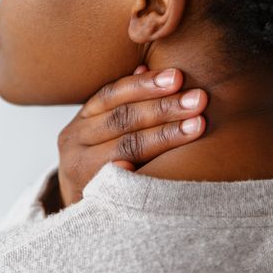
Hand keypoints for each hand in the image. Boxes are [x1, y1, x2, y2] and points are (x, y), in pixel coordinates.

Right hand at [57, 66, 207, 207]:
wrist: (80, 207)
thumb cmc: (99, 159)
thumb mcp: (103, 129)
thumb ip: (123, 102)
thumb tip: (145, 65)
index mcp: (82, 120)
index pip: (112, 94)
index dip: (145, 84)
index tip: (177, 77)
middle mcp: (74, 142)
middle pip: (122, 119)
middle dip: (164, 108)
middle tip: (198, 99)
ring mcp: (78, 171)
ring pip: (126, 148)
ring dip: (165, 135)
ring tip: (198, 125)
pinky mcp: (90, 198)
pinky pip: (121, 184)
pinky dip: (142, 173)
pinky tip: (167, 166)